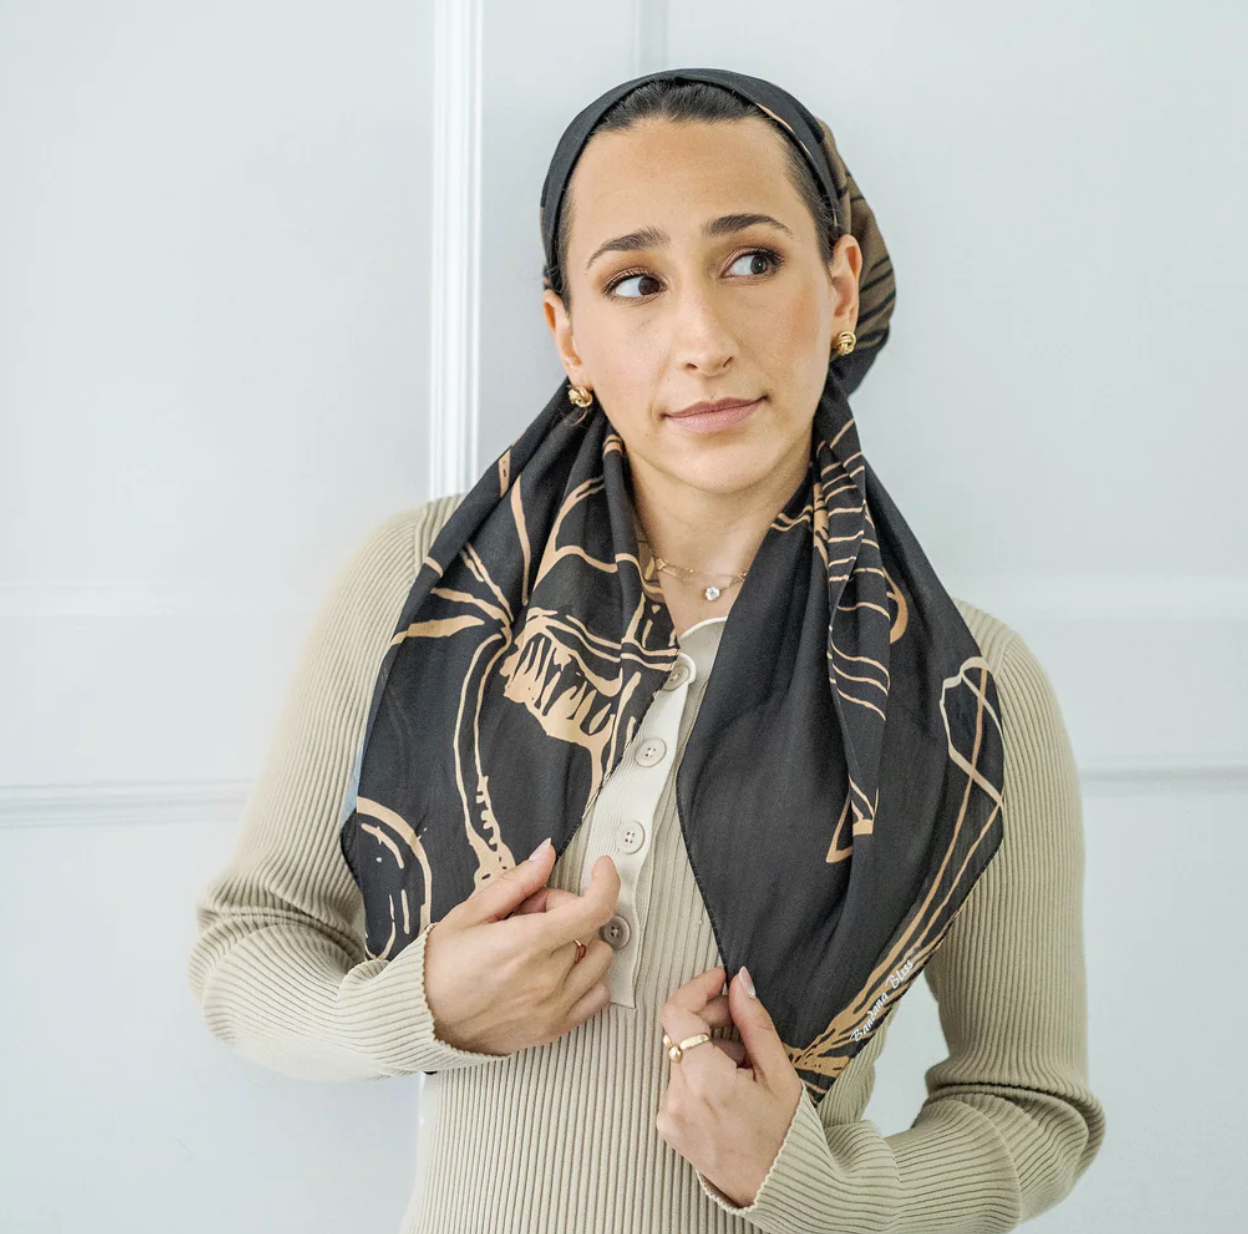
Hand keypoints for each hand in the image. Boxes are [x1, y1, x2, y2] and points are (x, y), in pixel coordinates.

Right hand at [423, 841, 619, 1055]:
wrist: (421, 1023)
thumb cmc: (439, 968)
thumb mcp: (470, 913)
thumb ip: (517, 882)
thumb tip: (546, 854)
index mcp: (525, 944)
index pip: (593, 908)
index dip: (605, 881)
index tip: (601, 868)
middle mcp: (546, 979)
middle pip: (587, 927)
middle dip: (563, 912)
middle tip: (528, 917)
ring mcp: (553, 1008)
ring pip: (599, 959)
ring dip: (579, 944)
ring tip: (540, 947)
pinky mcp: (553, 1030)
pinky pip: (598, 995)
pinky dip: (586, 977)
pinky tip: (557, 971)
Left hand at [656, 964, 803, 1207]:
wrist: (777, 1190)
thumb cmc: (785, 1136)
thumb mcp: (779, 1073)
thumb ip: (754, 1022)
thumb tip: (739, 982)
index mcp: (706, 1082)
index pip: (676, 1013)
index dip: (697, 988)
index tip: (720, 980)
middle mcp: (678, 1098)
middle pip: (679, 1033)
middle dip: (709, 1016)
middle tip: (741, 1020)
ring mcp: (669, 1115)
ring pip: (680, 1056)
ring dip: (708, 1047)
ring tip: (744, 1065)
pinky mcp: (668, 1127)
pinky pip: (679, 1082)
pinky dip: (701, 1073)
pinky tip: (730, 1086)